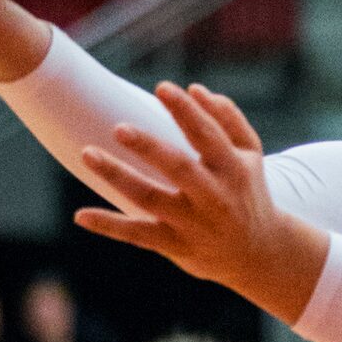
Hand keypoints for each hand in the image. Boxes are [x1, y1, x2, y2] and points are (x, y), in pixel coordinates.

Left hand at [72, 82, 329, 323]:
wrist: (261, 253)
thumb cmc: (248, 192)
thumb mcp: (251, 155)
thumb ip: (229, 119)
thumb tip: (195, 89)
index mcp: (233, 169)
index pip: (208, 135)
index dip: (186, 111)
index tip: (162, 88)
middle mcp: (214, 196)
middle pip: (179, 168)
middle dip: (149, 147)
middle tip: (118, 127)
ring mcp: (194, 223)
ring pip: (150, 198)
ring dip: (117, 176)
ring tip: (87, 153)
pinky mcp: (177, 246)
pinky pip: (139, 235)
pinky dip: (110, 226)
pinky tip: (80, 215)